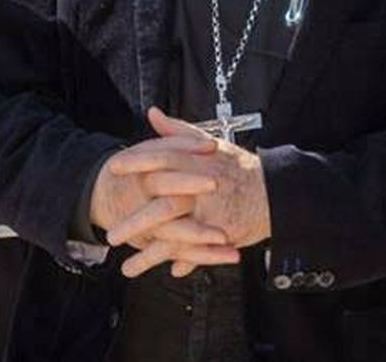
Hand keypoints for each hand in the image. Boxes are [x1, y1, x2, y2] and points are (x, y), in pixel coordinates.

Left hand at [103, 107, 271, 276]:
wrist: (274, 191)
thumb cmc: (240, 168)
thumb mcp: (211, 143)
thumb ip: (178, 131)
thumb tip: (152, 114)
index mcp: (198, 161)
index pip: (162, 158)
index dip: (137, 162)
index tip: (112, 168)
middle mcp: (204, 186)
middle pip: (164, 204)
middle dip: (136, 222)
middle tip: (111, 234)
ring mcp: (213, 211)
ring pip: (177, 234)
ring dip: (150, 253)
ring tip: (127, 268)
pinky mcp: (223, 231)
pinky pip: (197, 250)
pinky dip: (183, 261)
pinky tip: (166, 271)